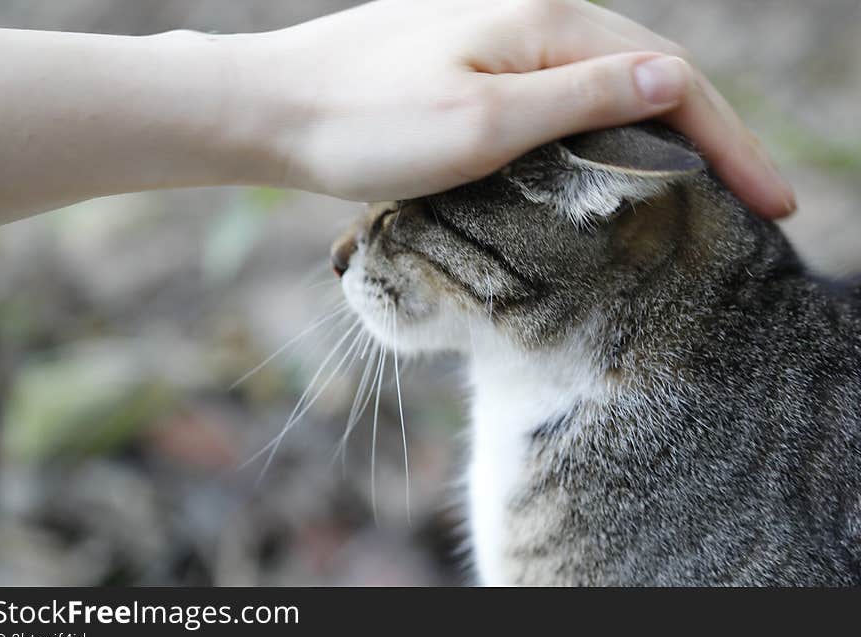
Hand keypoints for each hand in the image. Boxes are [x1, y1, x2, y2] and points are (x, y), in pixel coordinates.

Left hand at [235, 0, 793, 217]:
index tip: (773, 203)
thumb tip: (674, 83)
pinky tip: (620, 155)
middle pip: (651, 73)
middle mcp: (534, 15)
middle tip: (757, 199)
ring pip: (610, 81)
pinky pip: (565, 90)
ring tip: (708, 185)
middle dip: (713, 137)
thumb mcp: (482, 123)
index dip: (731, 143)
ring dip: (665, 131)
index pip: (672, 79)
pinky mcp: (477, 60)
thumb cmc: (366, 123)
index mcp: (547, 24)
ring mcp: (504, 35)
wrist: (277, 109)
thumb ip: (581, 99)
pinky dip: (609, 125)